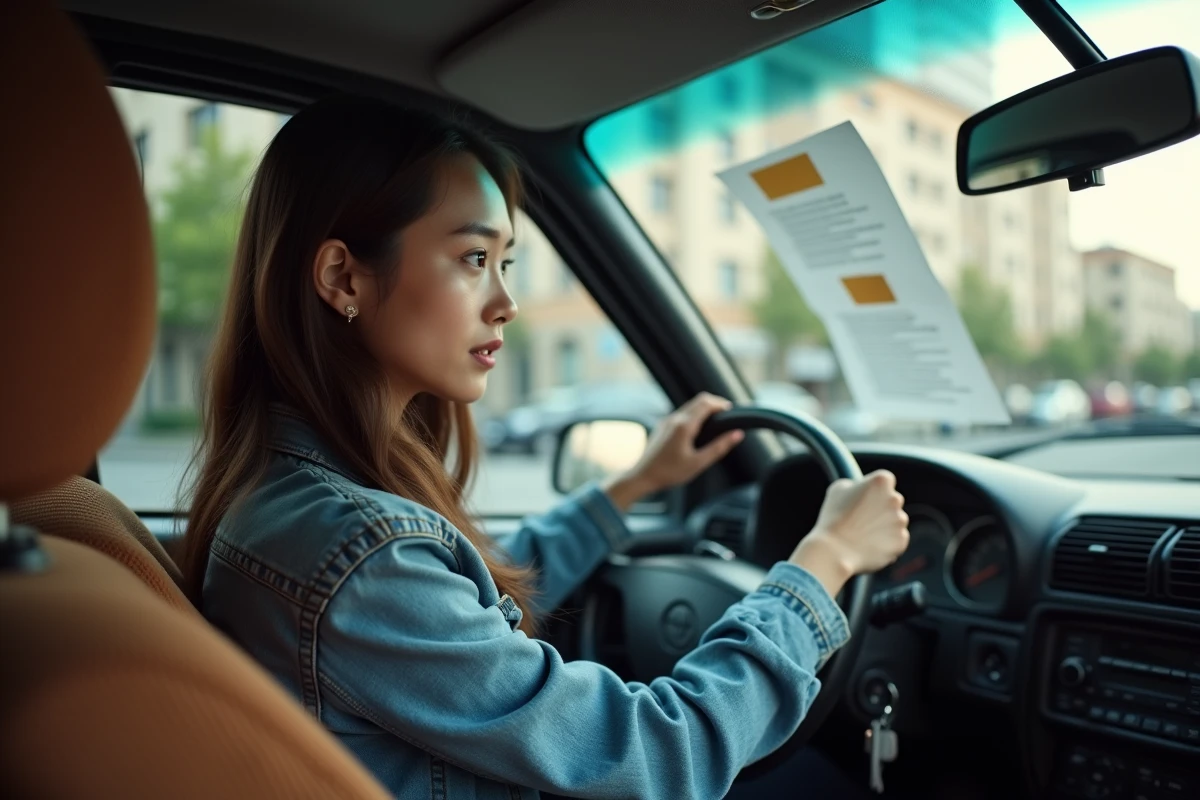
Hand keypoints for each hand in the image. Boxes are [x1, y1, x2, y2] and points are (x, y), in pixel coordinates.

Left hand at [603, 392, 744, 511]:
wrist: (642, 477)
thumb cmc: (669, 472)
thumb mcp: (698, 462)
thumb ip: (719, 447)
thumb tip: (737, 434)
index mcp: (684, 425)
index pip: (706, 403)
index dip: (721, 404)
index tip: (732, 412)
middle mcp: (674, 418)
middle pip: (698, 400)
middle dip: (714, 404)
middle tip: (726, 415)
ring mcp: (666, 421)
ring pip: (689, 406)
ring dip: (703, 409)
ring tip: (715, 422)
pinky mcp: (662, 426)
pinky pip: (681, 414)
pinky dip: (693, 415)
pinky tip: (698, 429)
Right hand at [788, 470, 909, 596]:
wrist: (835, 550)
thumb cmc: (833, 517)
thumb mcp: (838, 489)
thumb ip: (854, 484)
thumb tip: (860, 488)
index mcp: (881, 481)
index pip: (885, 482)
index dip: (874, 491)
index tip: (864, 499)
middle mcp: (895, 499)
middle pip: (892, 501)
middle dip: (881, 508)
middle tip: (861, 519)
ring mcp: (900, 521)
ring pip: (895, 521)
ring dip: (884, 526)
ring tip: (862, 535)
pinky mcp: (901, 541)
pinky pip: (896, 540)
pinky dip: (886, 543)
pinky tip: (868, 546)